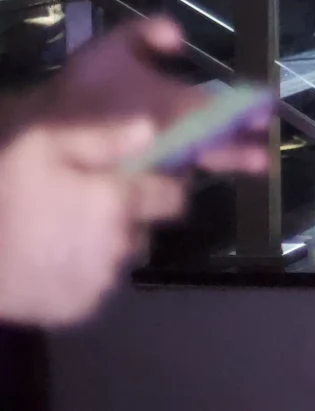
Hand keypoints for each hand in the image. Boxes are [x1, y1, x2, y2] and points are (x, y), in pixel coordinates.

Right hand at [0, 112, 179, 325]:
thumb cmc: (2, 196)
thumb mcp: (43, 148)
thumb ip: (104, 139)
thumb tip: (150, 132)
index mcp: (118, 203)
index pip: (172, 197)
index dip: (160, 188)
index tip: (140, 183)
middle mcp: (120, 244)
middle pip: (142, 227)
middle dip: (124, 217)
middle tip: (85, 208)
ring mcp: (100, 281)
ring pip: (117, 257)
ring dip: (102, 246)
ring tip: (61, 236)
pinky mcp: (79, 308)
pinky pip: (93, 284)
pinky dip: (80, 273)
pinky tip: (49, 261)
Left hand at [47, 18, 269, 176]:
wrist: (47, 123)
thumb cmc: (83, 88)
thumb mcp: (110, 50)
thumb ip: (144, 33)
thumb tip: (180, 36)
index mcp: (176, 104)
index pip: (215, 108)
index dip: (241, 109)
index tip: (264, 110)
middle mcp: (174, 133)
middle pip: (215, 141)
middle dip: (240, 146)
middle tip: (262, 152)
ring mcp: (158, 162)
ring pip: (197, 164)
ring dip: (224, 163)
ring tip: (250, 166)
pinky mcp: (137, 187)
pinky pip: (163, 191)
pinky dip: (176, 190)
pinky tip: (185, 187)